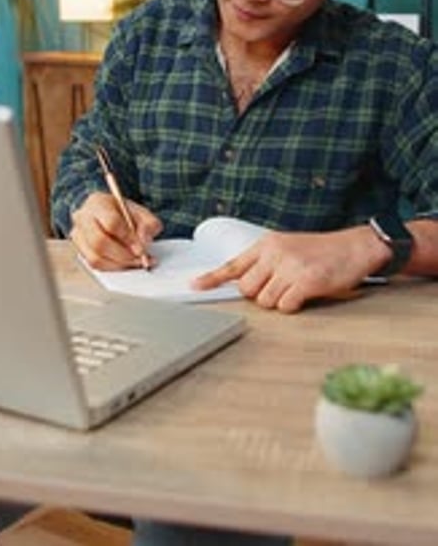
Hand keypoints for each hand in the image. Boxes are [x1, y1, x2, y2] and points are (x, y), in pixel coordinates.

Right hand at [69, 191, 162, 269]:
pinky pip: (95, 265)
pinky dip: (113, 268)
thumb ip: (149, 224)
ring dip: (119, 264)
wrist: (108, 214)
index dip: (128, 238)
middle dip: (123, 255)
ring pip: (95, 257)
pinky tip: (126, 264)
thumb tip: (144, 241)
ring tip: (135, 262)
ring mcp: (78, 235)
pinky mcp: (80, 251)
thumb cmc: (123, 213)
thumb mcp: (141, 212)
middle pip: (99, 242)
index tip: (141, 249)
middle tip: (140, 259)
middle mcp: (83, 218)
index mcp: (98, 202)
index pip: (111, 222)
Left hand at [193, 227, 390, 312]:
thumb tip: (247, 286)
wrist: (356, 246)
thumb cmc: (323, 250)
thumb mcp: (289, 247)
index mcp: (267, 243)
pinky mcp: (306, 280)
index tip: (194, 287)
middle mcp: (274, 252)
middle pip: (248, 290)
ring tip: (298, 287)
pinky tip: (306, 294)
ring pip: (265, 301)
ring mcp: (290, 266)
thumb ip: (266, 262)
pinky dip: (294, 306)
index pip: (233, 264)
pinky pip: (285, 306)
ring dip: (280, 301)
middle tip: (282, 287)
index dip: (212, 278)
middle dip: (261, 295)